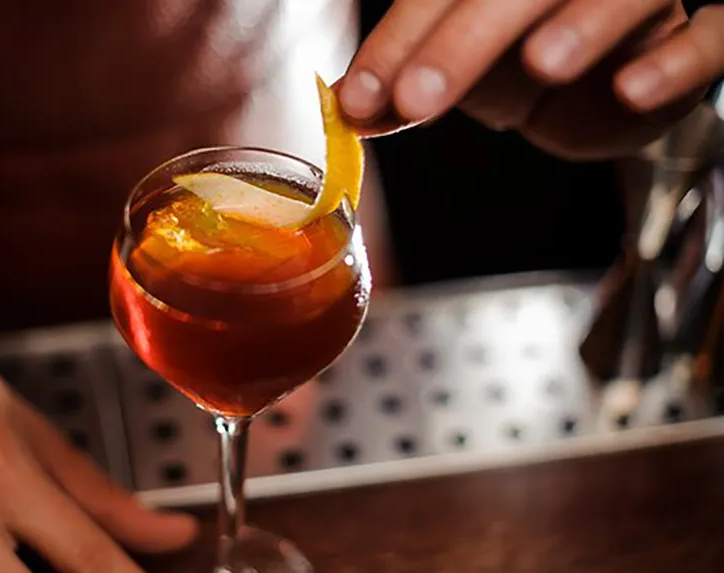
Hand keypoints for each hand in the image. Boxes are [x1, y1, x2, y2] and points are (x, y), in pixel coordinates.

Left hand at [339, 1, 723, 158]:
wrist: (613, 73)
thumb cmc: (526, 52)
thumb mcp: (460, 66)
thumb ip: (409, 79)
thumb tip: (354, 107)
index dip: (400, 40)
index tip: (361, 97)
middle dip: (462, 41)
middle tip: (417, 98)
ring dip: (583, 24)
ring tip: (540, 64)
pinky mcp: (698, 31)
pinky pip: (708, 38)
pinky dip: (677, 62)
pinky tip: (633, 90)